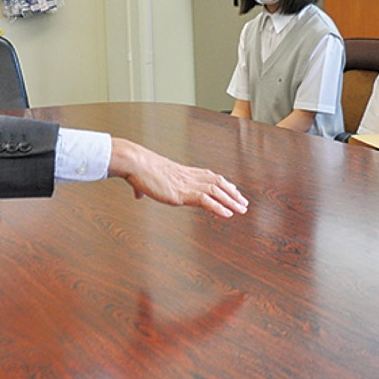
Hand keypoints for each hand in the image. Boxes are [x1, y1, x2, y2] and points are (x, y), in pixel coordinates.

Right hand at [108, 138, 247, 217]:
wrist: (134, 163)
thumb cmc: (136, 170)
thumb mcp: (143, 181)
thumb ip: (143, 188)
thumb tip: (138, 194)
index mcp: (182, 172)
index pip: (209, 176)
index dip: (222, 183)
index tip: (233, 189)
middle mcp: (189, 177)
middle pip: (217, 183)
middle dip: (232, 193)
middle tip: (244, 203)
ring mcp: (187, 184)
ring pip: (216, 191)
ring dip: (231, 201)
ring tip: (242, 210)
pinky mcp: (182, 193)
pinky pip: (206, 200)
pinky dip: (218, 207)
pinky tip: (227, 214)